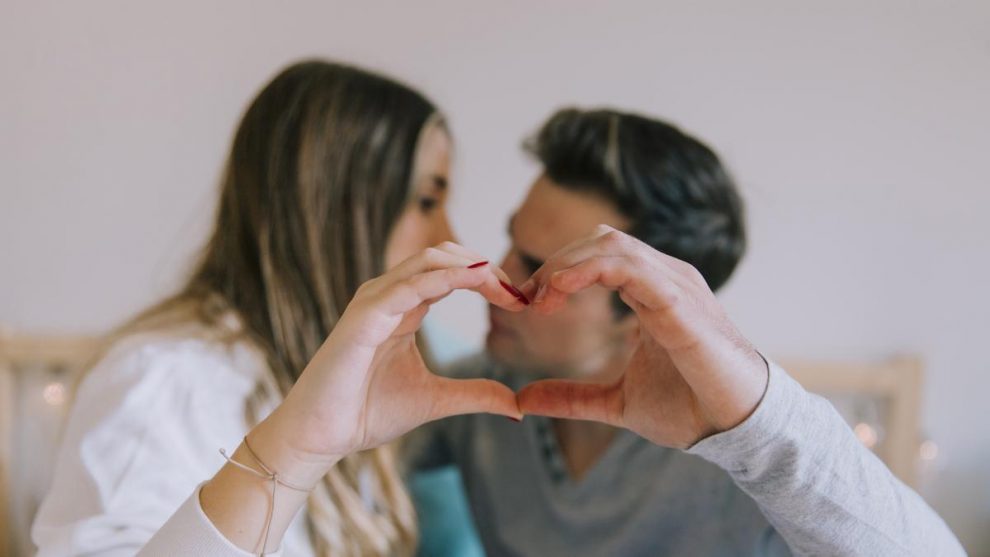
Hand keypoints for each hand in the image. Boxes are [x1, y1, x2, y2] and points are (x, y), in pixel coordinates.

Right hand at [254, 243, 525, 482]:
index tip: (521, 301)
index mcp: (404, 307)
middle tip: (518, 292)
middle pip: (444, 257)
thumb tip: (517, 405)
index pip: (452, 274)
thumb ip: (475, 394)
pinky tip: (475, 282)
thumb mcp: (436, 400)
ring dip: (471, 267)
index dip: (488, 279)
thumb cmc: (366, 413)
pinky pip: (409, 285)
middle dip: (486, 267)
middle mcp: (389, 296)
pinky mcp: (364, 316)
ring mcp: (374, 301)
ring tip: (504, 285)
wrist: (323, 435)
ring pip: (428, 260)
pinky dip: (445, 278)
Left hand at [516, 225, 767, 448]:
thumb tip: (523, 399)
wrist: (735, 428)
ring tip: (541, 296)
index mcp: (652, 291)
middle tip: (527, 300)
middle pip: (600, 240)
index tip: (527, 303)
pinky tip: (562, 289)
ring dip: (567, 264)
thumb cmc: (690, 407)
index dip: (558, 270)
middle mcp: (665, 278)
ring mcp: (675, 285)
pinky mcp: (679, 303)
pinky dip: (589, 270)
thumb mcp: (616, 402)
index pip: (599, 254)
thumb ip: (572, 397)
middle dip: (556, 263)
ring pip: (612, 244)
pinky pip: (630, 267)